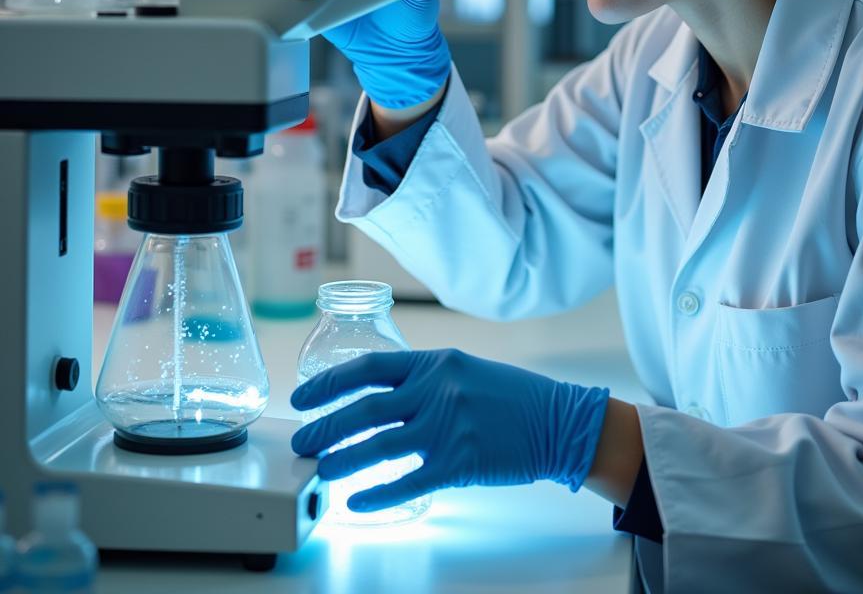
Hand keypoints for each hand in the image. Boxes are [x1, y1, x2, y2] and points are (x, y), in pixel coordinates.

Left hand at [290, 348, 609, 513]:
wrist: (557, 421)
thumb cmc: (510, 396)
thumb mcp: (464, 370)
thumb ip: (424, 380)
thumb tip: (376, 399)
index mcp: (435, 363)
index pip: (369, 368)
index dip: (330, 384)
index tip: (304, 398)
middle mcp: (436, 391)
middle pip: (364, 409)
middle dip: (325, 427)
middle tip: (302, 442)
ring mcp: (447, 427)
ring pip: (378, 445)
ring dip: (342, 460)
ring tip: (321, 471)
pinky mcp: (459, 463)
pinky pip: (407, 481)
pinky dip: (377, 494)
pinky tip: (357, 503)